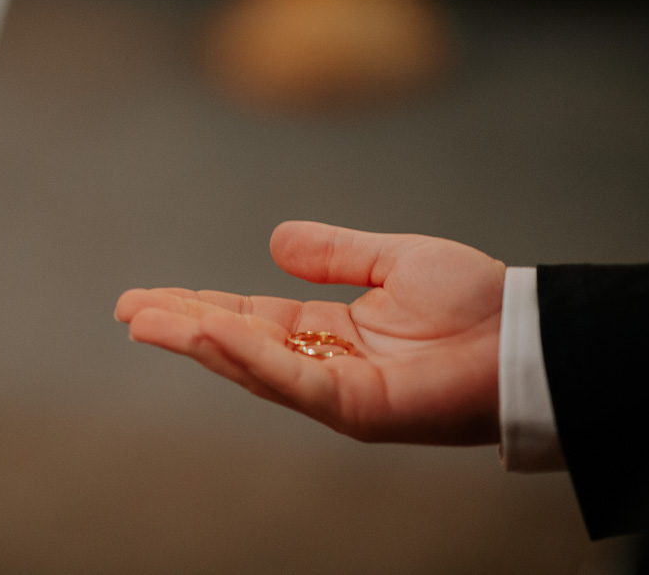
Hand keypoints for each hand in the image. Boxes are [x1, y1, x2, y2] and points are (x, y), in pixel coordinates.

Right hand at [115, 221, 504, 444]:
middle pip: (232, 346)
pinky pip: (291, 378)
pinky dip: (247, 356)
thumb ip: (335, 252)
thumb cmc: (472, 302)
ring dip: (193, 341)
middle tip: (124, 310)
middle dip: (176, 327)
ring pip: (248, 364)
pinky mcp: (354, 407)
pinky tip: (208, 331)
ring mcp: (332, 391)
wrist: (524, 336)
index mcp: (324, 331)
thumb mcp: (393, 259)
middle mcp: (319, 365)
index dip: (193, 307)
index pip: (243, 319)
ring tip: (143, 318)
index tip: (145, 298)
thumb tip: (272, 241)